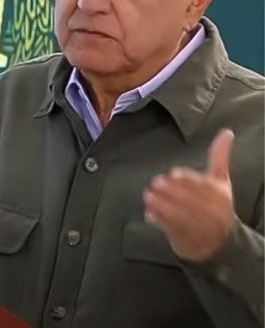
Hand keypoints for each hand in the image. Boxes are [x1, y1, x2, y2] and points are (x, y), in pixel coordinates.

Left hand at [143, 129, 236, 262]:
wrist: (221, 242)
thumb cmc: (218, 205)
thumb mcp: (220, 181)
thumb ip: (220, 156)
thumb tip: (227, 132)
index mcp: (220, 195)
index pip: (203, 187)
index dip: (187, 181)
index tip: (173, 174)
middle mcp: (212, 212)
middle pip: (190, 201)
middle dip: (171, 192)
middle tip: (154, 183)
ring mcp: (199, 228)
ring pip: (180, 215)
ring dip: (162, 206)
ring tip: (148, 197)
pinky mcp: (187, 240)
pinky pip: (172, 230)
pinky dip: (159, 221)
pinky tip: (149, 214)